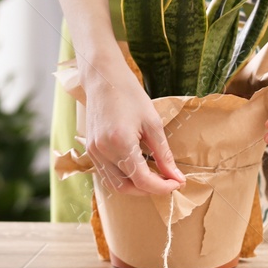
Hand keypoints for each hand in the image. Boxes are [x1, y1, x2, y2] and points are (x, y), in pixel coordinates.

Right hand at [80, 56, 185, 195]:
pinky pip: (106, 174)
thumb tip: (177, 177)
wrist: (104, 78)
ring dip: (134, 187)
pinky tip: (136, 168)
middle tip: (167, 180)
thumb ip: (164, 154)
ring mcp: (93, 152)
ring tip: (153, 177)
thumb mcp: (153, 123)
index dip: (162, 187)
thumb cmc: (130, 95)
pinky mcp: (90, 150)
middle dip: (149, 190)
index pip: (142, 180)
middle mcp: (103, 151)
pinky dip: (122, 178)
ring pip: (114, 185)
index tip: (177, 183)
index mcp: (120, 142)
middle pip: (127, 187)